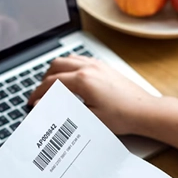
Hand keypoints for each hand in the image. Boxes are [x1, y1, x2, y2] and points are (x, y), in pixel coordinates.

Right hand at [29, 55, 160, 134]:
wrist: (145, 111)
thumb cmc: (123, 116)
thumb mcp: (89, 118)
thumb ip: (64, 110)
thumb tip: (46, 106)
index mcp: (83, 80)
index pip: (52, 83)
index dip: (38, 94)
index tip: (33, 102)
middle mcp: (89, 67)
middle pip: (56, 66)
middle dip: (44, 80)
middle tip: (40, 95)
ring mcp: (98, 65)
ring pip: (67, 59)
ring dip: (56, 71)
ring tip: (52, 86)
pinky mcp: (105, 67)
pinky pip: (80, 59)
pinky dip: (69, 66)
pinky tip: (70, 78)